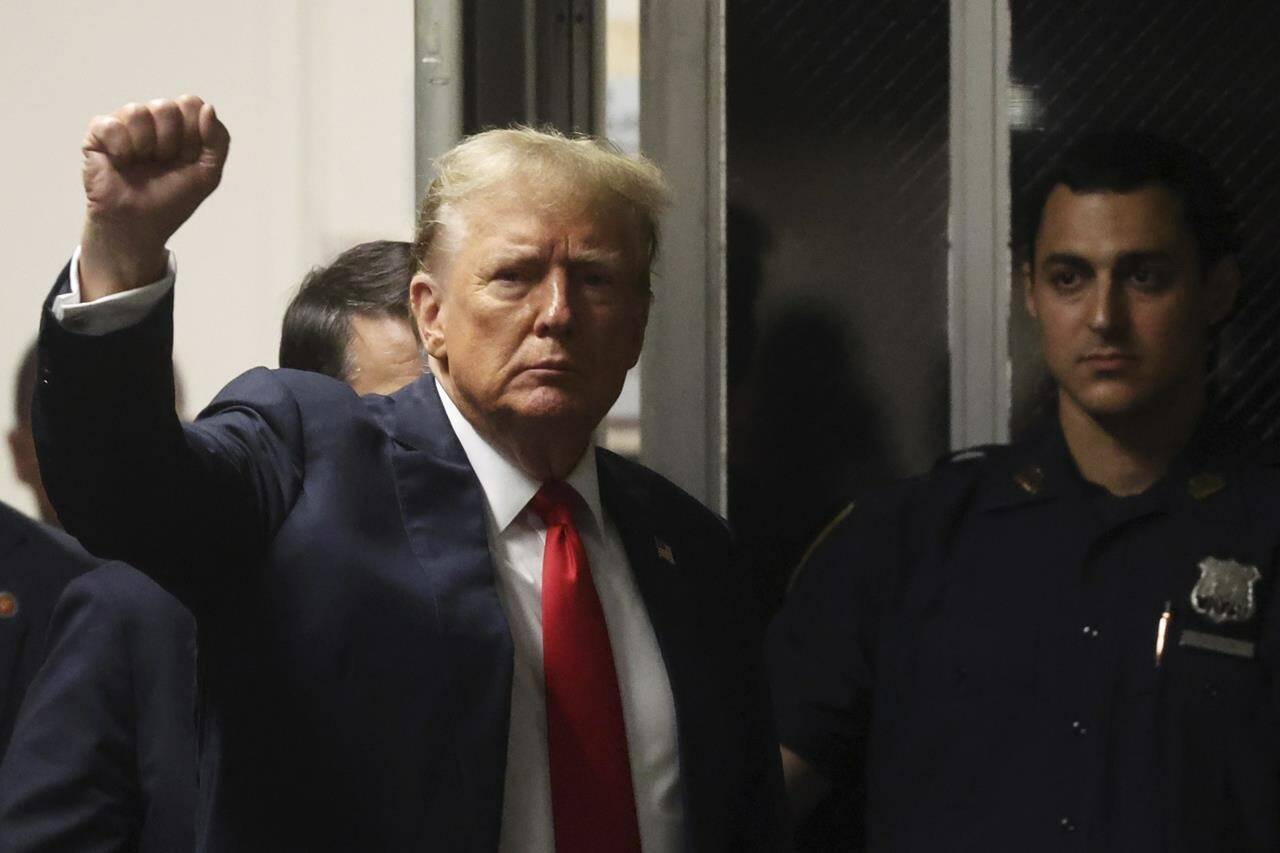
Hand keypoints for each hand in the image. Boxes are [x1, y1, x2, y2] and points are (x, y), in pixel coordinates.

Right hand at [78, 95, 229, 299]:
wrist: (139, 225)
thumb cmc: (172, 200)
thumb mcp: (208, 174)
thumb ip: (218, 140)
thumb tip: (208, 108)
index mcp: (180, 127)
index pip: (191, 103)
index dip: (193, 131)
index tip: (188, 157)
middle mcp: (153, 122)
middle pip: (166, 106)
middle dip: (169, 142)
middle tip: (162, 163)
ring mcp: (125, 125)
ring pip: (138, 111)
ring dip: (145, 145)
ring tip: (140, 163)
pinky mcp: (98, 135)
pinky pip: (111, 124)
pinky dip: (121, 147)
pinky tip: (121, 161)